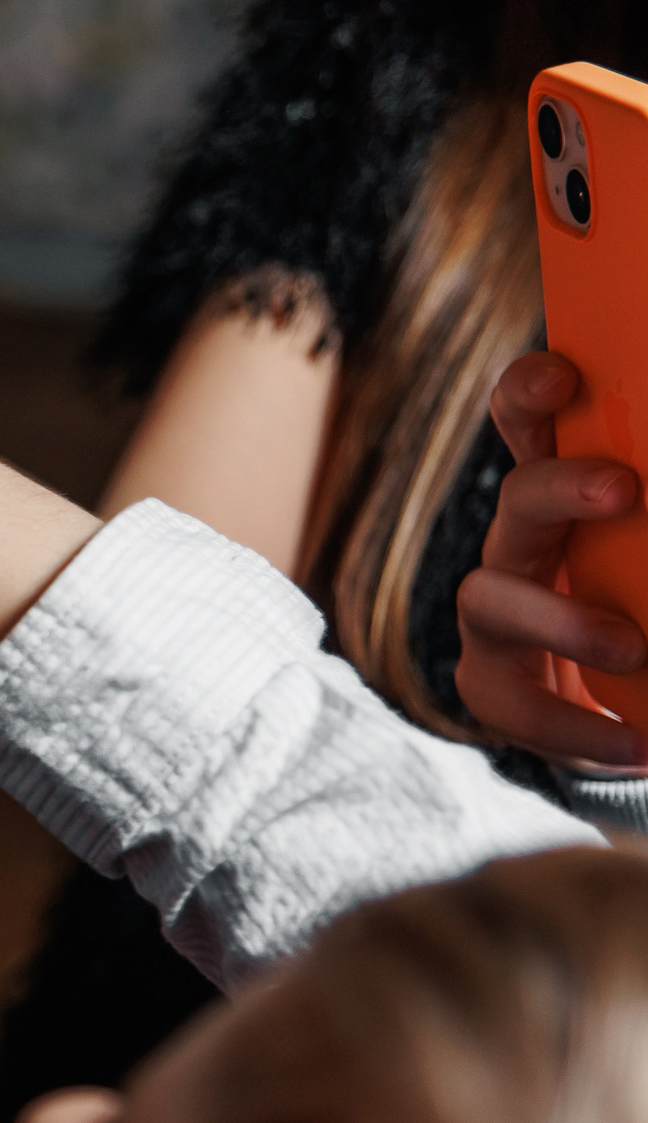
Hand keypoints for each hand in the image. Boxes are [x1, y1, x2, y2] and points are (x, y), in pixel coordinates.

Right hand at [454, 351, 647, 767]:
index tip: (562, 377)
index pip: (529, 424)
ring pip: (490, 599)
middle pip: (517, 498)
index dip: (529, 393)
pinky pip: (509, 703)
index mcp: (568, 495)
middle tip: (625, 491)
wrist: (633, 703)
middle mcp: (521, 544)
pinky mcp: (489, 684)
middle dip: (561, 487)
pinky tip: (640, 745)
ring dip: (562, 620)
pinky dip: (575, 726)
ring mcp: (495, 613)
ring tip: (635, 649)